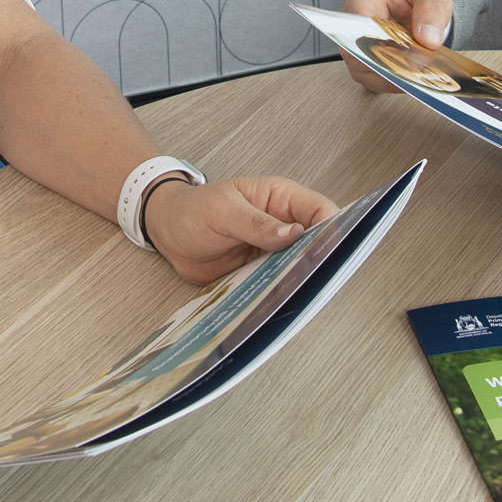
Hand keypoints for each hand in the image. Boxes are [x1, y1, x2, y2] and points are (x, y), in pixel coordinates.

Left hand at [144, 175, 337, 283]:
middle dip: (322, 258)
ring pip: (301, 265)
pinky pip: (280, 283)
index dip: (334, 227)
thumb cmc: (193, 210)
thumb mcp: (223, 211)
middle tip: (320, 278)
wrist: (168, 232)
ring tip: (302, 295)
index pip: (320, 210)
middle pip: (317, 241)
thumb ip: (256, 223)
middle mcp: (282, 225)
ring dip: (302, 279)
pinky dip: (283, 292)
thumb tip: (293, 234)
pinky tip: (281, 303)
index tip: (334, 248)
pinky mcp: (262, 271)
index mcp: (280, 199)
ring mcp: (273, 250)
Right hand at [339, 0, 454, 94]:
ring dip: (393, 76)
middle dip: (388, 63)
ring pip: (364, 71)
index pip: (355, 21)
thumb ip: (431, 10)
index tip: (401, 51)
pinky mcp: (367, 64)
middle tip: (417, 67)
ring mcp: (357, 46)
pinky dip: (396, 82)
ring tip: (419, 75)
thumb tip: (427, 39)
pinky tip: (414, 78)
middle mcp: (353, 23)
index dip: (376, 40)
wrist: (421, 7)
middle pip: (356, 52)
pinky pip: (375, 80)